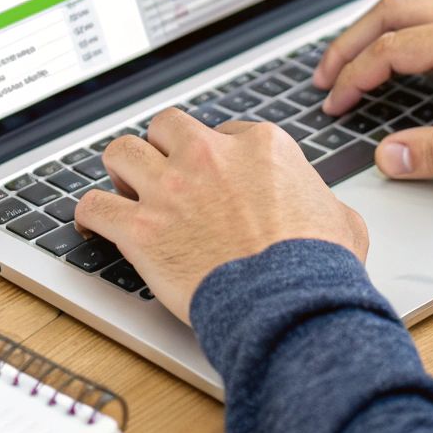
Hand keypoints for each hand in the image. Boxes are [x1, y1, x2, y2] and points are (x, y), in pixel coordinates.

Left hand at [73, 109, 367, 323]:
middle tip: (163, 174)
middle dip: (162, 148)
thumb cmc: (316, 267)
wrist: (288, 304)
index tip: (213, 180)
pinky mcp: (140, 228)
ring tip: (124, 189)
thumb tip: (322, 210)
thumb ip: (321, 201)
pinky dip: (90, 214)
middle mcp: (209, 157)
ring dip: (121, 170)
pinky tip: (94, 224)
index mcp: (259, 147)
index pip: (222, 133)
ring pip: (121, 152)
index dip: (216, 158)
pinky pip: (94, 205)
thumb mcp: (342, 220)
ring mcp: (170, 189)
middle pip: (166, 127)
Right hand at [313, 0, 432, 178]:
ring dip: (375, 30)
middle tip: (325, 75)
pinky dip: (404, 27)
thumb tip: (391, 156)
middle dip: (350, 42)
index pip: (393, 49)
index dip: (355, 76)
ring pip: (414, 5)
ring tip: (352, 61)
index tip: (335, 103)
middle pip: (393, 12)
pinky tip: (404, 52)